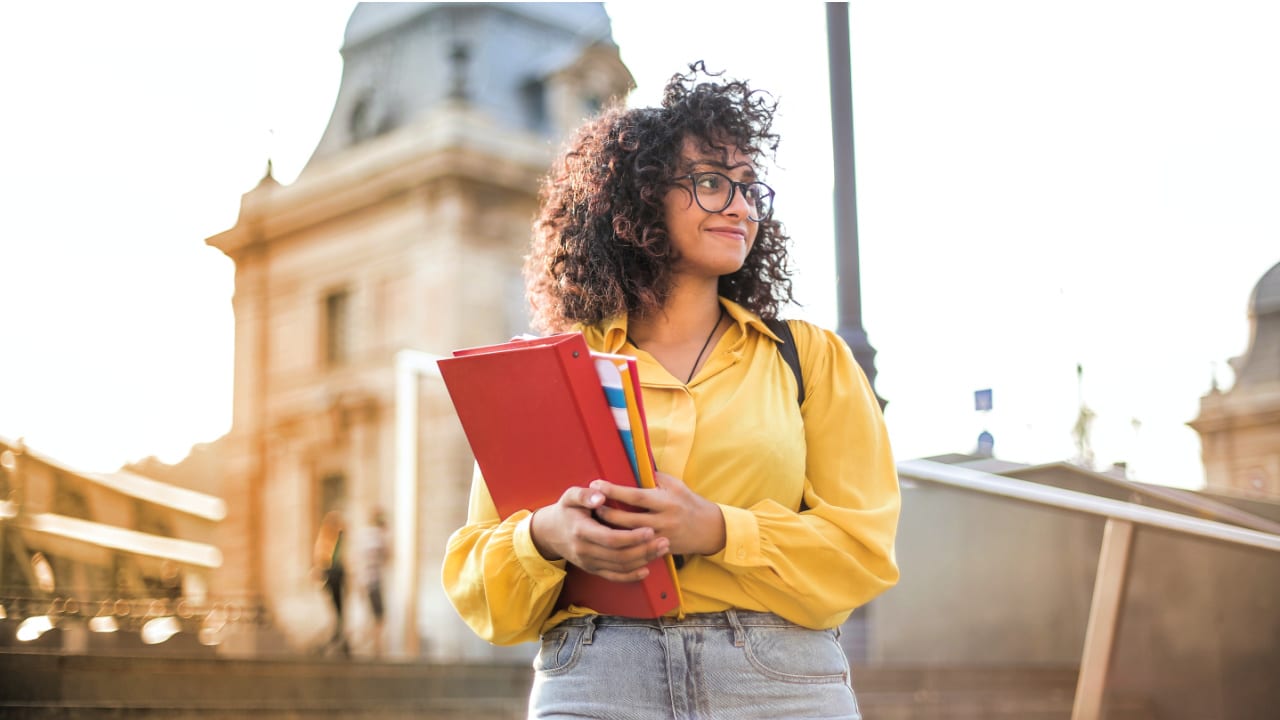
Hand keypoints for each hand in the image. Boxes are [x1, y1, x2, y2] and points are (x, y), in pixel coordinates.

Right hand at [529, 484, 670, 582]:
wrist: (550, 533)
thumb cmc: (566, 510)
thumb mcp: (570, 496)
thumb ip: (585, 495)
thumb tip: (601, 496)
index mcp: (581, 531)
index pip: (610, 538)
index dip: (632, 537)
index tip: (650, 530)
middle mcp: (584, 550)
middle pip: (619, 555)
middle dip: (644, 550)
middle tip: (664, 541)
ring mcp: (588, 562)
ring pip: (620, 567)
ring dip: (643, 560)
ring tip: (662, 550)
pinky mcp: (592, 569)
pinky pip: (613, 577)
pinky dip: (631, 576)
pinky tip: (646, 569)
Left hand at [589, 473, 726, 556]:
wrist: (709, 529)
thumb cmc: (689, 502)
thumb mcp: (675, 485)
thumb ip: (653, 477)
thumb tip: (631, 466)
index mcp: (666, 501)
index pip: (635, 496)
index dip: (614, 490)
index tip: (596, 484)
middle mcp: (663, 520)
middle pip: (628, 519)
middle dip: (606, 512)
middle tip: (589, 505)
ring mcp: (661, 538)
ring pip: (629, 537)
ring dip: (610, 529)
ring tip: (593, 521)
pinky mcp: (660, 550)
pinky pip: (637, 549)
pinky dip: (621, 543)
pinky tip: (608, 539)